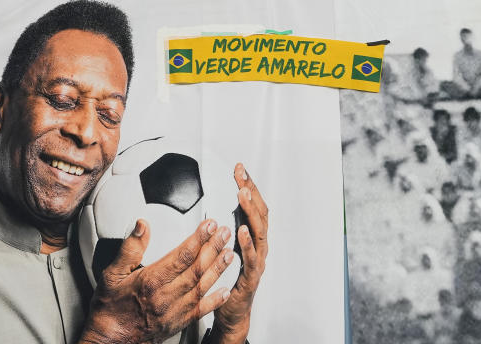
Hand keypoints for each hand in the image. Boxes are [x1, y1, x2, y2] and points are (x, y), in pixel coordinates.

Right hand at [81, 218, 234, 343]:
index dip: (199, 239)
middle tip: (225, 233)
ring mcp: (174, 311)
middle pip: (196, 269)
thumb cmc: (110, 308)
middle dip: (213, 248)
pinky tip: (225, 291)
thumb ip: (129, 249)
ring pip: (201, 287)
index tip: (209, 225)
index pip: (182, 256)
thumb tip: (142, 226)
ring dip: (218, 269)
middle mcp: (165, 297)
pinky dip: (215, 300)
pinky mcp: (178, 323)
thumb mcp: (111, 275)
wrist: (110, 340)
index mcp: (151, 282)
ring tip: (230, 253)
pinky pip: (200, 310)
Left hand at [208, 164, 268, 342]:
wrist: (233, 312)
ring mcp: (258, 260)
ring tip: (242, 194)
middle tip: (242, 175)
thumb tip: (220, 207)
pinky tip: (241, 230)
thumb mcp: (228, 247)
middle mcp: (259, 245)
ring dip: (250, 211)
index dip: (249, 186)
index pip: (254, 206)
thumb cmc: (230, 280)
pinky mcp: (252, 277)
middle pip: (260, 213)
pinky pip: (251, 258)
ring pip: (259, 231)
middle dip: (251, 191)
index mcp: (253, 237)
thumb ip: (228, 229)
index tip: (240, 168)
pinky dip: (247, 243)